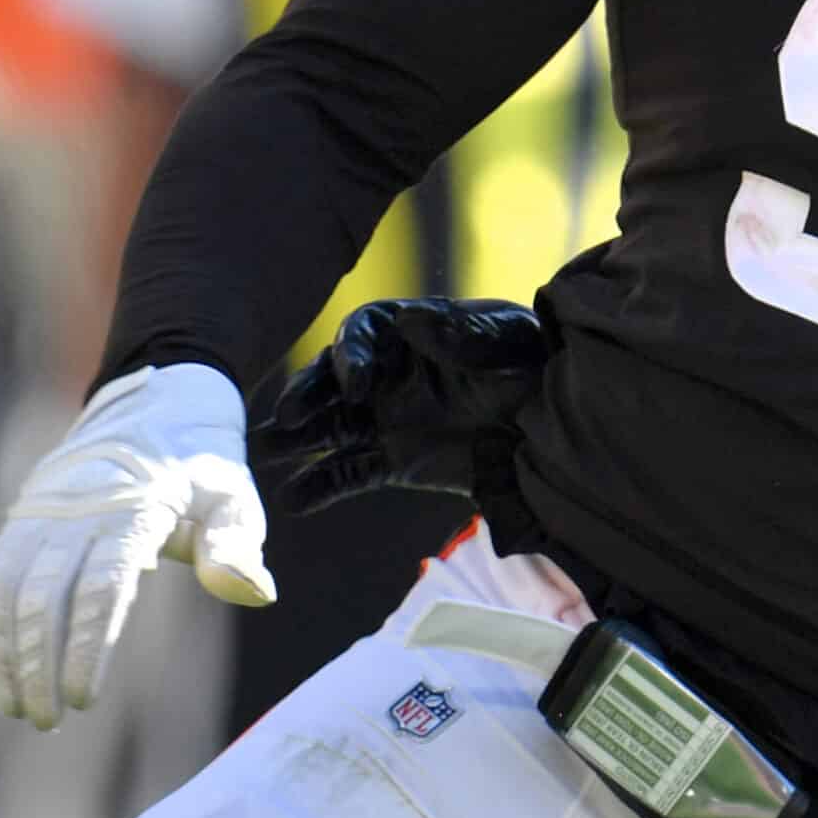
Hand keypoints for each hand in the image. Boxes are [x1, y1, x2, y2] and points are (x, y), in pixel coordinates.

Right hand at [0, 363, 273, 729]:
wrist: (158, 405)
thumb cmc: (203, 464)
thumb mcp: (234, 496)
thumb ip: (237, 546)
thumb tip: (257, 594)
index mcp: (133, 508)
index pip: (101, 587)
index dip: (86, 647)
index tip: (84, 698)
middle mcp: (76, 512)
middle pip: (43, 600)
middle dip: (37, 666)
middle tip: (48, 720)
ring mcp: (42, 515)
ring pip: (5, 592)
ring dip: (3, 656)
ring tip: (16, 709)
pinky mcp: (22, 520)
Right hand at [256, 298, 548, 513]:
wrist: (555, 424)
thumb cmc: (532, 364)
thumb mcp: (505, 342)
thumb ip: (460, 333)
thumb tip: (409, 316)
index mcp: (409, 333)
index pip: (362, 335)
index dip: (352, 356)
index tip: (355, 385)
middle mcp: (386, 375)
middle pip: (331, 381)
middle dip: (306, 397)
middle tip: (286, 420)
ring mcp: (386, 419)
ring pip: (329, 428)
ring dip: (296, 441)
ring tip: (262, 455)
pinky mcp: (394, 462)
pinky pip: (349, 473)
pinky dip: (320, 486)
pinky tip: (293, 501)